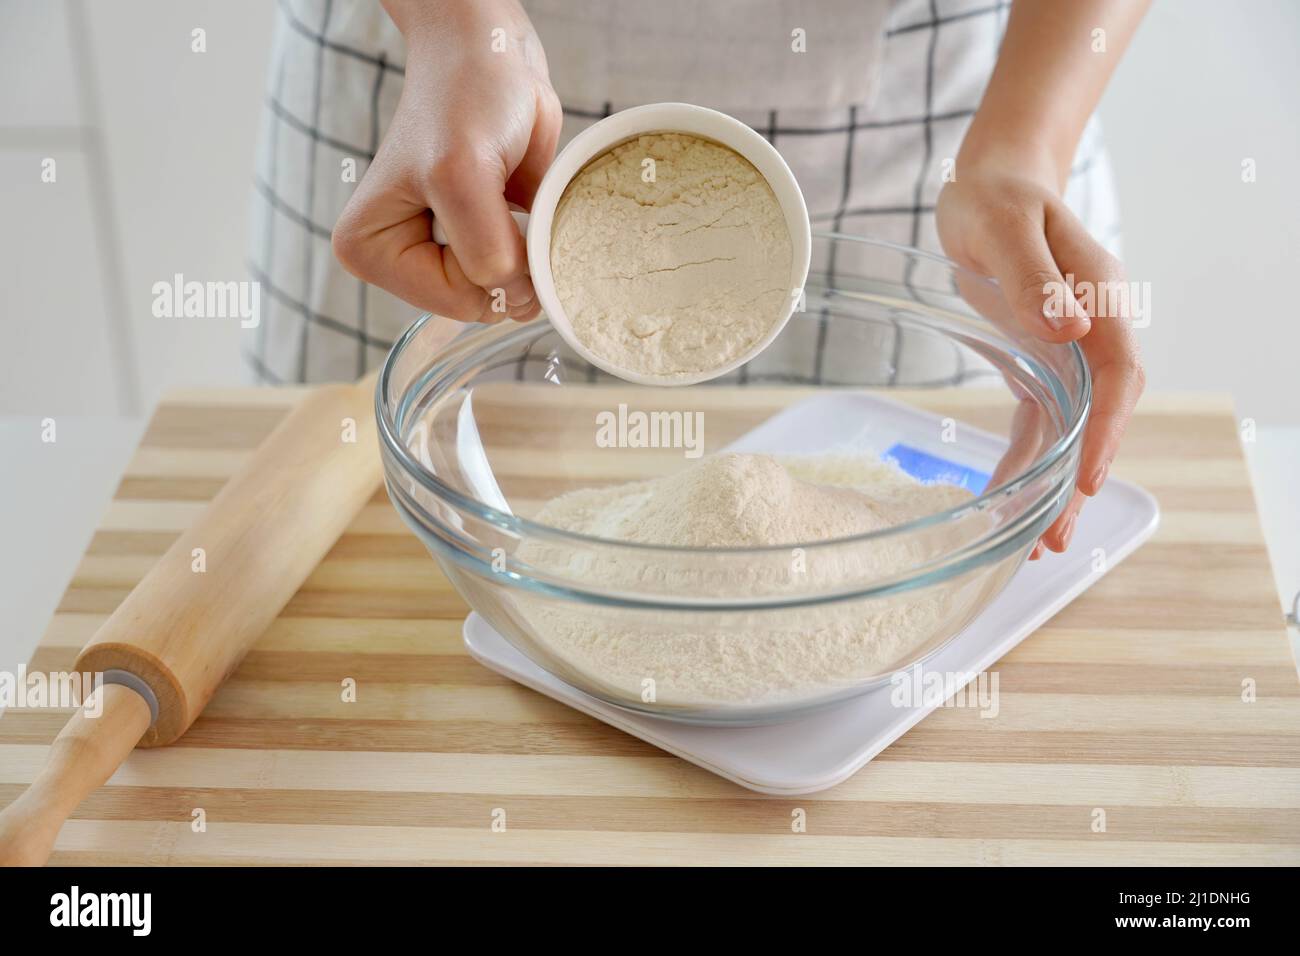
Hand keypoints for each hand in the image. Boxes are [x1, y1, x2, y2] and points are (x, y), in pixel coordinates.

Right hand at [333, 0, 560, 323]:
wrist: (491, 55)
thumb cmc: (464, 96)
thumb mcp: (463, 176)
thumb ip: (486, 250)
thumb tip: (516, 299)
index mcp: (368, 252)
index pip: (454, 303)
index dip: (492, 266)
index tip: (493, 207)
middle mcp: (399, 260)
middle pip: (479, 303)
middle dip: (507, 255)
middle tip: (500, 193)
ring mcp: (440, 253)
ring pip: (506, 291)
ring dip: (525, 245)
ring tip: (504, 189)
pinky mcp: (477, 240)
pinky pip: (523, 271)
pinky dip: (536, 239)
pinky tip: (517, 196)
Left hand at [936, 166, 1144, 556]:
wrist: (990, 182)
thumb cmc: (997, 196)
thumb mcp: (1007, 226)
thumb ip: (1034, 277)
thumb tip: (1071, 329)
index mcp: (1098, 298)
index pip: (1116, 375)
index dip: (1105, 429)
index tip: (1085, 476)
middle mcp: (1090, 332)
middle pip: (1098, 416)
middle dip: (1079, 477)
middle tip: (1056, 537)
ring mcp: (1066, 349)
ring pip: (1069, 428)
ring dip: (1053, 484)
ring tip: (1038, 542)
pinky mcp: (1036, 360)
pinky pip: (1035, 419)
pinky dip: (1025, 460)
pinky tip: (1009, 498)